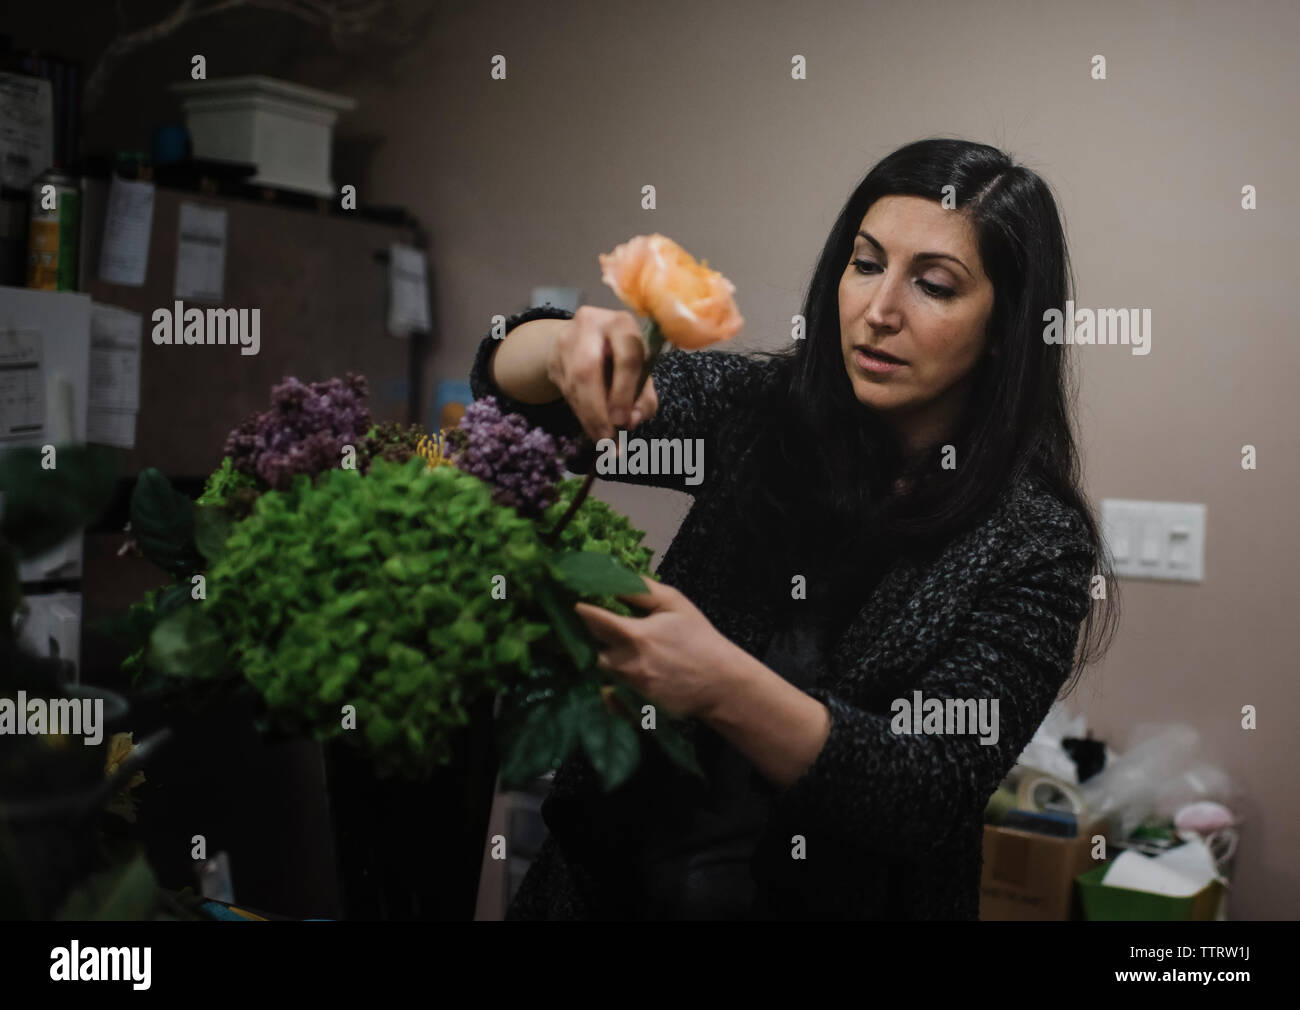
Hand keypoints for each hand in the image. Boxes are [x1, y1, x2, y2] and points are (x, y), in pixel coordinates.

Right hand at [546, 306, 659, 442]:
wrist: (586, 335)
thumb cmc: (622, 354)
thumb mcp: (642, 368)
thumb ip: (643, 397)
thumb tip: (630, 421)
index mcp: (621, 324)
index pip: (625, 358)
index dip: (624, 393)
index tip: (623, 422)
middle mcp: (590, 326)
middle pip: (587, 370)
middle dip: (596, 410)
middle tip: (606, 438)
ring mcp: (566, 340)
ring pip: (574, 385)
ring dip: (588, 417)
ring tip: (602, 439)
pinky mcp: (552, 358)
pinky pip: (565, 391)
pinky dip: (580, 413)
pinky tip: (591, 427)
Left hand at [574, 578, 741, 720]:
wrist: (721, 683)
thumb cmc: (700, 639)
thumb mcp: (675, 604)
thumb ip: (642, 590)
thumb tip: (614, 577)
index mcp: (634, 634)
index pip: (592, 619)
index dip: (581, 609)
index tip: (575, 601)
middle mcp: (625, 662)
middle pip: (590, 646)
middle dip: (591, 636)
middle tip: (599, 626)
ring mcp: (628, 685)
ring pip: (601, 668)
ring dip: (605, 656)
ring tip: (620, 647)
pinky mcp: (634, 704)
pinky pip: (609, 692)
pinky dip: (611, 683)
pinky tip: (627, 672)